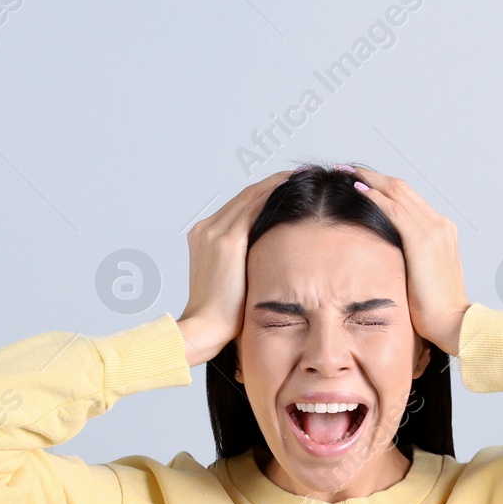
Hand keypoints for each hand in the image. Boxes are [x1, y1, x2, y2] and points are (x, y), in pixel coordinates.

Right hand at [176, 168, 294, 366]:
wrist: (205, 327)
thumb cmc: (220, 314)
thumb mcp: (229, 281)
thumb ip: (243, 263)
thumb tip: (268, 259)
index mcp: (203, 237)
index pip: (237, 207)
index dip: (262, 195)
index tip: (283, 189)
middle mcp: (206, 229)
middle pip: (244, 197)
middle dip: (272, 185)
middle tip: (298, 176)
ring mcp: (214, 233)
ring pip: (250, 197)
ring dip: (276, 185)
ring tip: (300, 178)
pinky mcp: (227, 241)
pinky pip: (253, 208)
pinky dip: (273, 195)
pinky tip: (292, 190)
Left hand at [348, 167, 470, 356]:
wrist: (452, 322)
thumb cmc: (435, 307)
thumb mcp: (421, 275)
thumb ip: (408, 258)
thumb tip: (383, 255)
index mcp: (442, 231)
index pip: (409, 198)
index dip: (383, 186)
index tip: (360, 180)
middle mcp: (440, 225)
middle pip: (402, 188)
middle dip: (373, 175)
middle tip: (347, 168)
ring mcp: (434, 230)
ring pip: (398, 192)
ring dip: (370, 180)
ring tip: (346, 172)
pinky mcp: (423, 241)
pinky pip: (395, 210)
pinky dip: (375, 197)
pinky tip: (359, 191)